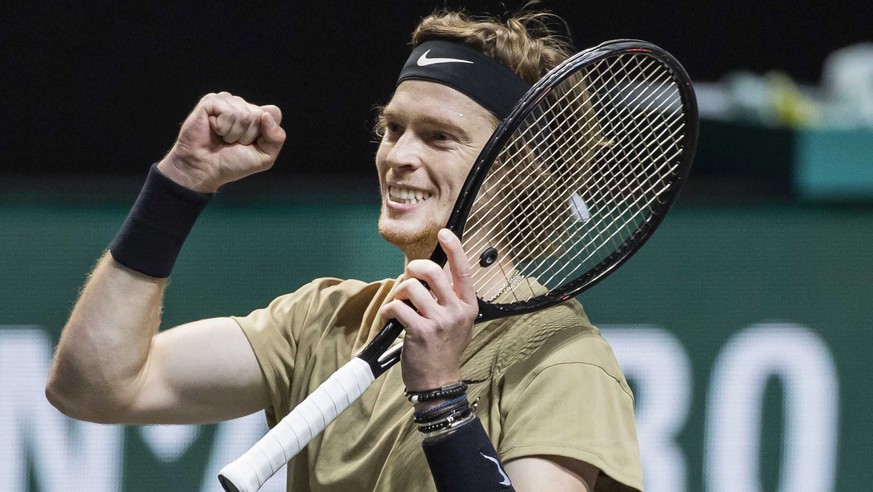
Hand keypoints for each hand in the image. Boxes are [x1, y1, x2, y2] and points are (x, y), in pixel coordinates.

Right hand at [157, 92, 285, 192]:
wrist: (205, 169)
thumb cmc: (232, 163)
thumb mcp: (264, 156)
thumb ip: (277, 137)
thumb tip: (266, 116)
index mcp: (256, 115)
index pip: (274, 113)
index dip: (267, 132)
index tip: (252, 144)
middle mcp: (242, 106)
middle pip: (259, 115)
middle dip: (248, 136)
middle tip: (232, 143)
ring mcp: (226, 101)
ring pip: (244, 114)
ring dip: (233, 133)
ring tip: (222, 138)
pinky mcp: (211, 101)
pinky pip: (228, 113)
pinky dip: (222, 127)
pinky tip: (213, 130)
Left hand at [380, 229, 477, 391]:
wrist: (438, 381)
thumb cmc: (444, 350)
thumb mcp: (458, 323)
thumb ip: (449, 300)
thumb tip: (429, 275)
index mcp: (468, 306)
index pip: (464, 270)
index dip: (454, 248)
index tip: (444, 233)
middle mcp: (457, 311)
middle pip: (433, 272)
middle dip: (414, 268)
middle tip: (408, 278)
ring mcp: (440, 321)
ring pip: (412, 288)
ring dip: (398, 292)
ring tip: (398, 304)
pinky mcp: (421, 331)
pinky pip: (398, 307)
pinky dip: (388, 310)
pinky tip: (388, 318)